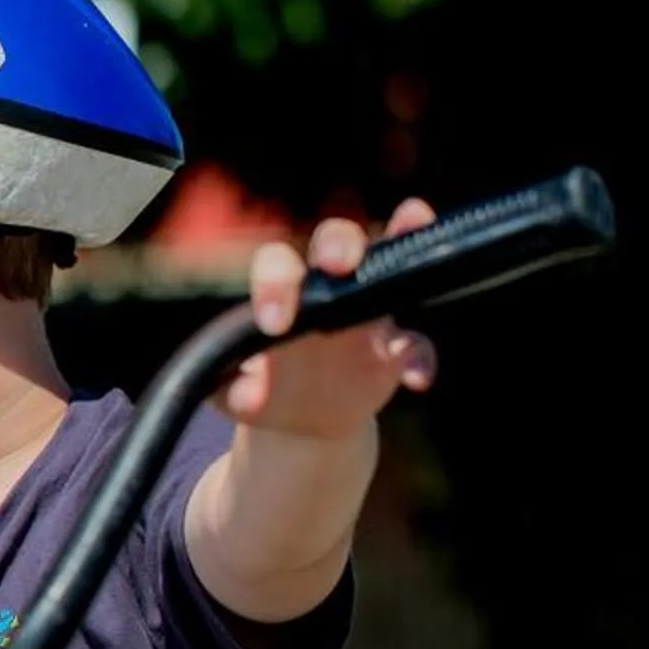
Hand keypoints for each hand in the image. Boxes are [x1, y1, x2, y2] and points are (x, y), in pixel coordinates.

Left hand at [224, 199, 441, 438]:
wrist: (299, 421)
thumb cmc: (256, 390)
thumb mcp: (230, 391)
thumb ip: (228, 384)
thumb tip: (244, 388)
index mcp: (280, 290)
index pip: (275, 264)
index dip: (276, 284)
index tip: (274, 323)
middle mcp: (325, 287)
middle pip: (335, 240)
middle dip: (339, 242)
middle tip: (336, 264)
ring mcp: (367, 310)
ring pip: (388, 261)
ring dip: (401, 240)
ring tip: (412, 227)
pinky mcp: (398, 347)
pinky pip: (418, 344)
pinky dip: (420, 357)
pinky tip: (415, 379)